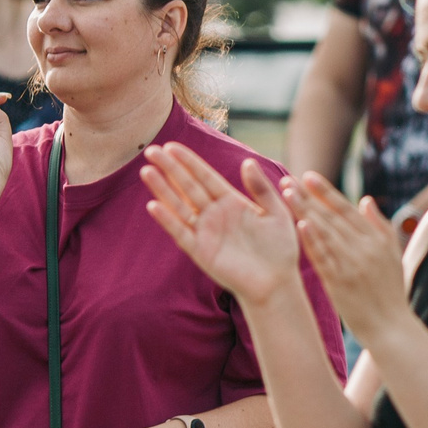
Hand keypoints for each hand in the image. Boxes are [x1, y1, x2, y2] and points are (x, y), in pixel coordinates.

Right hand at [142, 143, 302, 308]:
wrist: (277, 282)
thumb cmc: (280, 249)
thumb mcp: (276, 213)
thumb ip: (261, 189)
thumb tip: (247, 161)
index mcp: (232, 202)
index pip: (206, 177)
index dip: (189, 162)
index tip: (171, 145)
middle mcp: (215, 214)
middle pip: (188, 187)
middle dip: (170, 169)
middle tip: (151, 150)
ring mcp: (205, 232)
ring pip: (180, 206)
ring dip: (163, 190)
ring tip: (147, 171)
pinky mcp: (201, 252)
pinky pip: (181, 233)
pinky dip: (168, 220)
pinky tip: (154, 206)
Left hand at [283, 172, 411, 335]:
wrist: (390, 327)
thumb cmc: (391, 292)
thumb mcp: (394, 255)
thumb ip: (380, 226)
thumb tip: (366, 199)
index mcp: (378, 240)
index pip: (347, 209)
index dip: (326, 192)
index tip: (308, 176)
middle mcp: (365, 249)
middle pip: (332, 217)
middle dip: (309, 197)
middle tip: (289, 179)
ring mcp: (351, 265)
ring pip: (325, 233)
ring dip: (305, 211)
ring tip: (288, 194)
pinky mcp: (339, 283)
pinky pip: (323, 258)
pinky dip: (312, 240)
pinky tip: (300, 225)